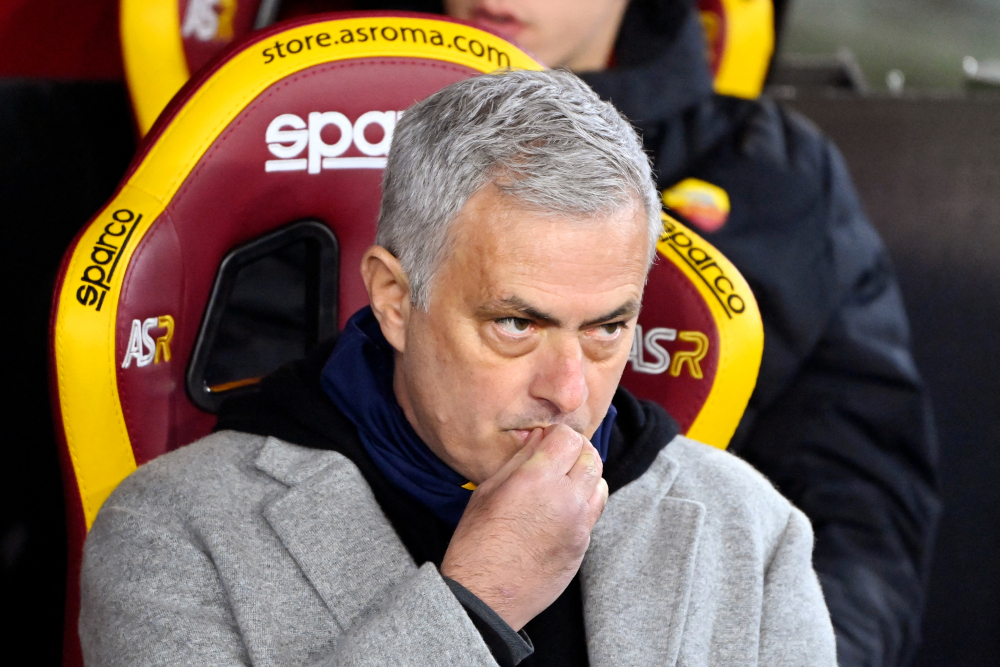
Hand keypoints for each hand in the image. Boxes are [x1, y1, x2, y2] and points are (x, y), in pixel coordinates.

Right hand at [440, 424, 608, 630]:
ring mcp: (578, 525)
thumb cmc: (476, 543)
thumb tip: (540, 437)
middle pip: (592, 456)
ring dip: (585, 476)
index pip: (569, 437)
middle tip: (558, 457)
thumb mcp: (487, 491)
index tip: (547, 440)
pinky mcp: (582, 546)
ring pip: (599, 483)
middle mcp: (565, 499)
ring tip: (562, 483)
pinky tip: (560, 511)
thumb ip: (519, 459)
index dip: (558, 434)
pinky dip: (583, 503)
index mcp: (536, 480)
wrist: (485, 598)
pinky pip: (593, 513)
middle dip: (576, 450)